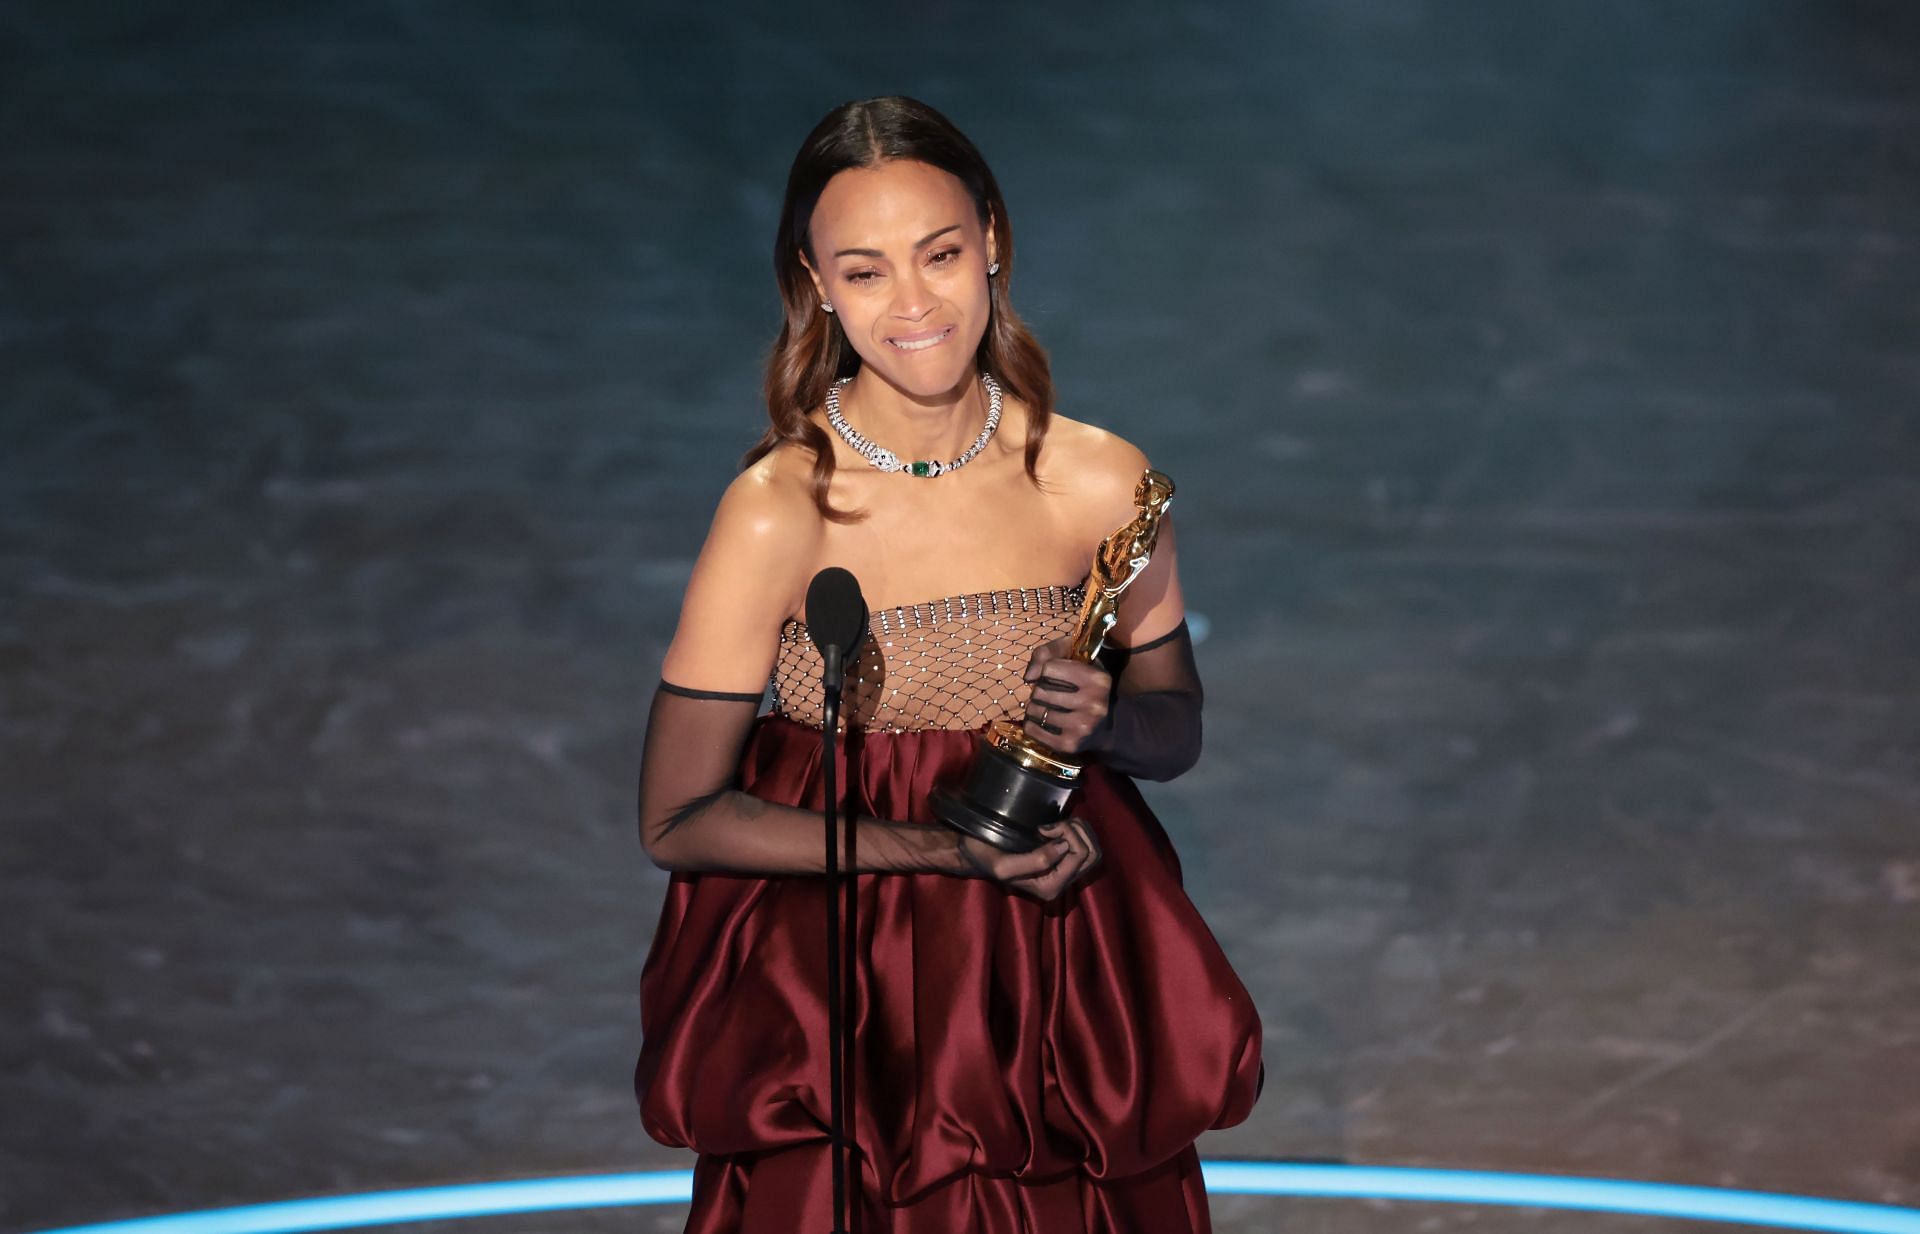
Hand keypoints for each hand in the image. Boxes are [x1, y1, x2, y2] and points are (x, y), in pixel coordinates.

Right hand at [949, 819, 1102, 901]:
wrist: (976, 854)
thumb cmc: (986, 858)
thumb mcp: (1003, 865)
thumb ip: (1036, 861)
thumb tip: (1065, 846)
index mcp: (1051, 888)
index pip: (1081, 855)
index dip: (1068, 834)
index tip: (1042, 829)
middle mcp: (1062, 883)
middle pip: (1093, 854)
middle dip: (1077, 831)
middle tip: (1052, 826)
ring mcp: (1065, 872)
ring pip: (1094, 849)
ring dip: (1079, 830)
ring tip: (1055, 825)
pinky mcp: (1064, 861)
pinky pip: (1087, 845)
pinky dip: (1077, 830)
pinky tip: (1058, 826)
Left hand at [1021, 635, 1112, 753]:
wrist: (1106, 728)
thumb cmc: (1086, 687)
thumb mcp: (1075, 660)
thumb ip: (1048, 653)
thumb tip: (1028, 677)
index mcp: (1098, 679)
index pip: (1049, 667)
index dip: (1046, 670)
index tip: (1054, 676)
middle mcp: (1093, 703)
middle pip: (1040, 691)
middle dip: (1039, 691)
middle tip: (1048, 695)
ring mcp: (1082, 726)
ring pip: (1036, 710)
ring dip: (1034, 708)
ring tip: (1044, 708)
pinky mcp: (1070, 744)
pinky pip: (1033, 730)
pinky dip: (1031, 725)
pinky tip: (1039, 722)